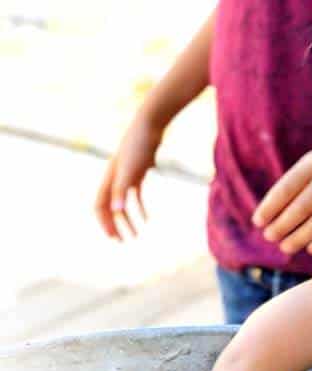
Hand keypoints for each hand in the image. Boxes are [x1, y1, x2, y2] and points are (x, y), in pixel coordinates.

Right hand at [95, 113, 163, 239]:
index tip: (113, 237)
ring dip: (127, 220)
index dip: (105, 222)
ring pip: (123, 204)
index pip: (101, 206)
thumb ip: (122, 191)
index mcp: (109, 180)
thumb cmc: (139, 147)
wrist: (149, 126)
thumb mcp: (131, 171)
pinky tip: (147, 219)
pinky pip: (135, 195)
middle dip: (115, 225)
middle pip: (110, 207)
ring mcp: (126, 176)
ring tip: (136, 235)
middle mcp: (114, 179)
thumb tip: (117, 211)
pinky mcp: (137, 173)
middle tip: (122, 241)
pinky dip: (139, 208)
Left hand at [252, 126, 311, 255]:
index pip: (285, 188)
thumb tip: (272, 212)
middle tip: (269, 237)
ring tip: (286, 247)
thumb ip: (299, 181)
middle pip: (300, 208)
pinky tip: (311, 248)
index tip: (258, 222)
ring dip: (299, 238)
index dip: (269, 207)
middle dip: (281, 226)